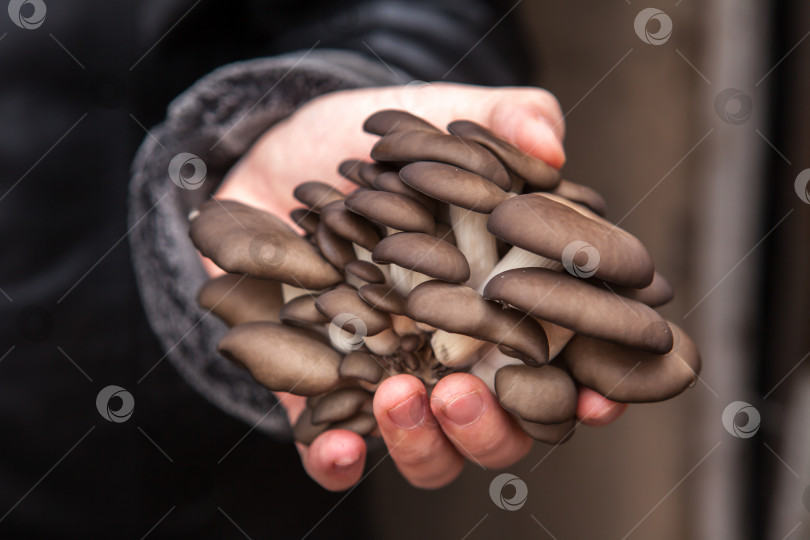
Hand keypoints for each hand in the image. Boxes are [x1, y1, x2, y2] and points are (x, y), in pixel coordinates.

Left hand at [214, 83, 626, 490]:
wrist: (275, 161)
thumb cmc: (366, 146)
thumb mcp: (434, 121)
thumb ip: (503, 120)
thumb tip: (548, 143)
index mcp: (502, 305)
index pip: (564, 364)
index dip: (592, 388)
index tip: (598, 395)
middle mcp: (456, 355)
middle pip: (505, 429)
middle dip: (495, 426)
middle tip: (464, 389)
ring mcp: (394, 380)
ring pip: (434, 454)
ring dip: (426, 443)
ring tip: (400, 394)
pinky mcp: (326, 394)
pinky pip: (339, 457)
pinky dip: (339, 464)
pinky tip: (336, 446)